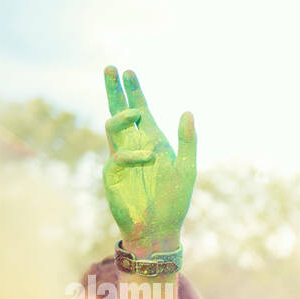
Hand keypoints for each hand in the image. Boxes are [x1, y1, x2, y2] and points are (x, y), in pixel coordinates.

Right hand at [102, 67, 195, 253]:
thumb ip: (188, 141)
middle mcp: (134, 146)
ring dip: (123, 115)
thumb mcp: (187, 169)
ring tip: (137, 112)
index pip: (140, 111)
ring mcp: (121, 158)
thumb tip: (187, 111)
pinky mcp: (111, 174)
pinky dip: (134, 154)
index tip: (129, 72)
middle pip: (119, 111)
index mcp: (153, 142)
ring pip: (112, 126)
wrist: (159, 229)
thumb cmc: (174, 201)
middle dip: (115, 90)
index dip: (134, 92)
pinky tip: (149, 158)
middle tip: (111, 68)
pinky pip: (118, 156)